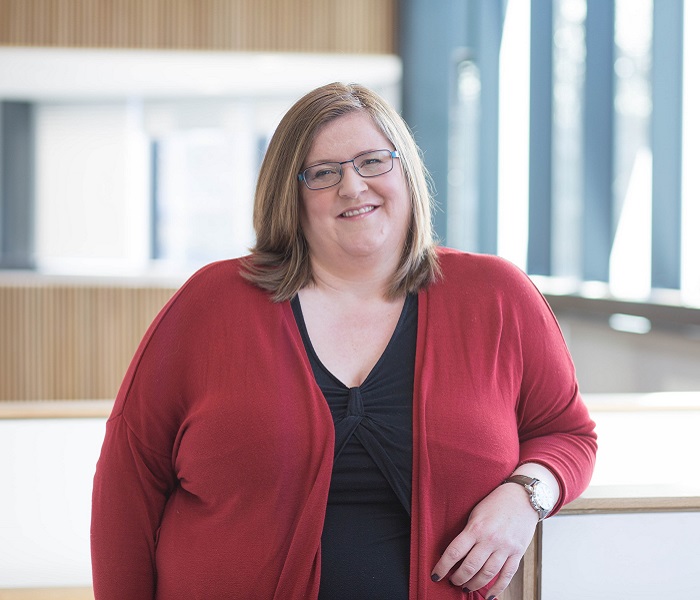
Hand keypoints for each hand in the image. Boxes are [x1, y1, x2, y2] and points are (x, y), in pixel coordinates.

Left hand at [430, 481, 537, 597]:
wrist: (522, 497)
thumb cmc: (495, 503)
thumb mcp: (476, 513)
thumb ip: (468, 532)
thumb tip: (456, 553)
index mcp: (476, 528)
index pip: (455, 552)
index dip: (443, 566)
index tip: (436, 574)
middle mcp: (490, 539)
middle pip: (470, 567)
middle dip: (458, 578)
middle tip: (452, 581)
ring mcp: (505, 547)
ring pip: (487, 574)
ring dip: (474, 584)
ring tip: (466, 586)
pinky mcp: (517, 553)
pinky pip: (507, 575)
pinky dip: (497, 588)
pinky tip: (489, 594)